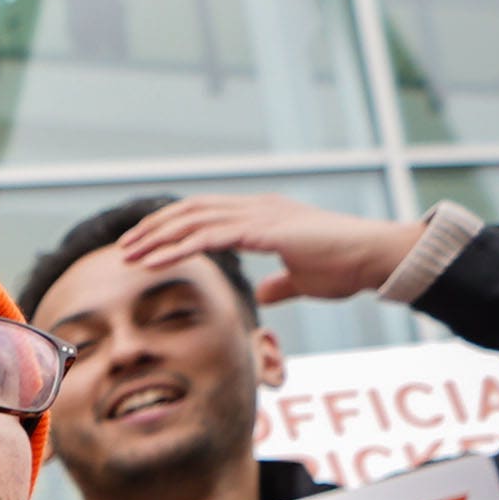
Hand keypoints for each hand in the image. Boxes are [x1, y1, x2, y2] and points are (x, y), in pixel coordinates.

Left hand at [83, 191, 425, 308]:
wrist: (375, 258)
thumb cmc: (346, 267)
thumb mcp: (303, 279)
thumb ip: (281, 283)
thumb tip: (265, 292)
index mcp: (263, 215)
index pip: (205, 214)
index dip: (171, 227)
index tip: (144, 247)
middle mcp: (257, 207)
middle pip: (191, 210)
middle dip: (154, 228)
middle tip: (123, 249)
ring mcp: (260, 214)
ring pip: (194, 220)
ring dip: (157, 238)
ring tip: (128, 255)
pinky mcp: (264, 230)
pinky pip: (210, 236)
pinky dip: (177, 248)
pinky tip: (154, 261)